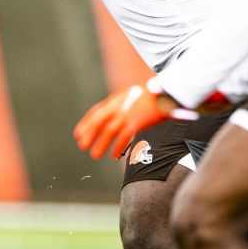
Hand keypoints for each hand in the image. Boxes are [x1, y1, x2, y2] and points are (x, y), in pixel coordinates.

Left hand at [73, 79, 196, 159]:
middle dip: (89, 134)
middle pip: (99, 121)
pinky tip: (113, 155)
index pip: (96, 111)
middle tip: (81, 146)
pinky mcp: (138, 121)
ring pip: (109, 131)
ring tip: (95, 155)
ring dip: (101, 144)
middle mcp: (120, 105)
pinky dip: (118, 147)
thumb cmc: (153, 97)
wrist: (169, 92)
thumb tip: (113, 119)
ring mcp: (129, 113)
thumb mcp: (133, 97)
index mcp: (117, 98)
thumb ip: (122, 107)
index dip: (85, 123)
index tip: (78, 134)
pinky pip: (124, 137)